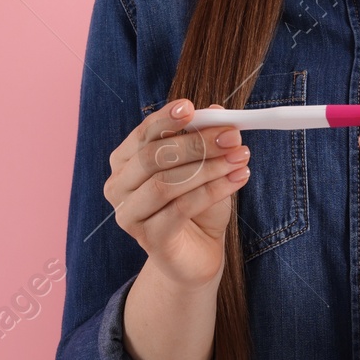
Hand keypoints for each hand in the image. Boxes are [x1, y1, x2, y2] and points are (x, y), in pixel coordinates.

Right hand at [104, 99, 249, 289]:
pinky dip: (213, 190)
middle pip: (153, 157)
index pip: (142, 134)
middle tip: (232, 136)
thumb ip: (204, 138)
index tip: (190, 107)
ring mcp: (129, 215)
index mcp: (124, 161)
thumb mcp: (203, 166)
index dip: (165, 119)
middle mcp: (119, 186)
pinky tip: (237, 179)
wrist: (197, 252)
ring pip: (166, 183)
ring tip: (241, 158)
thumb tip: (215, 112)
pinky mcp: (149, 239)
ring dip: (209, 167)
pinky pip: (181, 208)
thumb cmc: (196, 204)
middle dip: (196, 143)